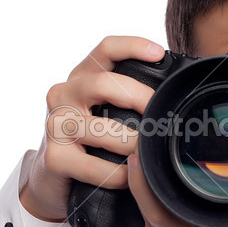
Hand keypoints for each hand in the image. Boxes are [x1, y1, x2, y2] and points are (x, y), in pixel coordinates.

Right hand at [19, 36, 165, 222]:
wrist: (52, 180)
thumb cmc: (90, 144)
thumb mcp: (105, 113)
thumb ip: (129, 100)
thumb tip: (175, 97)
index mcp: (82, 78)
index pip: (105, 50)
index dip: (132, 46)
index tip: (158, 53)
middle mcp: (64, 94)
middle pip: (102, 83)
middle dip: (138, 97)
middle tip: (160, 115)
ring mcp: (55, 125)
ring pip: (100, 128)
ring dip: (131, 143)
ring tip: (147, 153)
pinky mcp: (53, 156)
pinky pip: (93, 165)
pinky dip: (117, 173)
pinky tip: (128, 177)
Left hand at [126, 150, 227, 226]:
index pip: (154, 200)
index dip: (144, 176)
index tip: (143, 154)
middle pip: (143, 204)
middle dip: (140, 176)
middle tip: (141, 152)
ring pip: (145, 217)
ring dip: (146, 195)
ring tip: (150, 170)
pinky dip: (154, 213)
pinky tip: (162, 201)